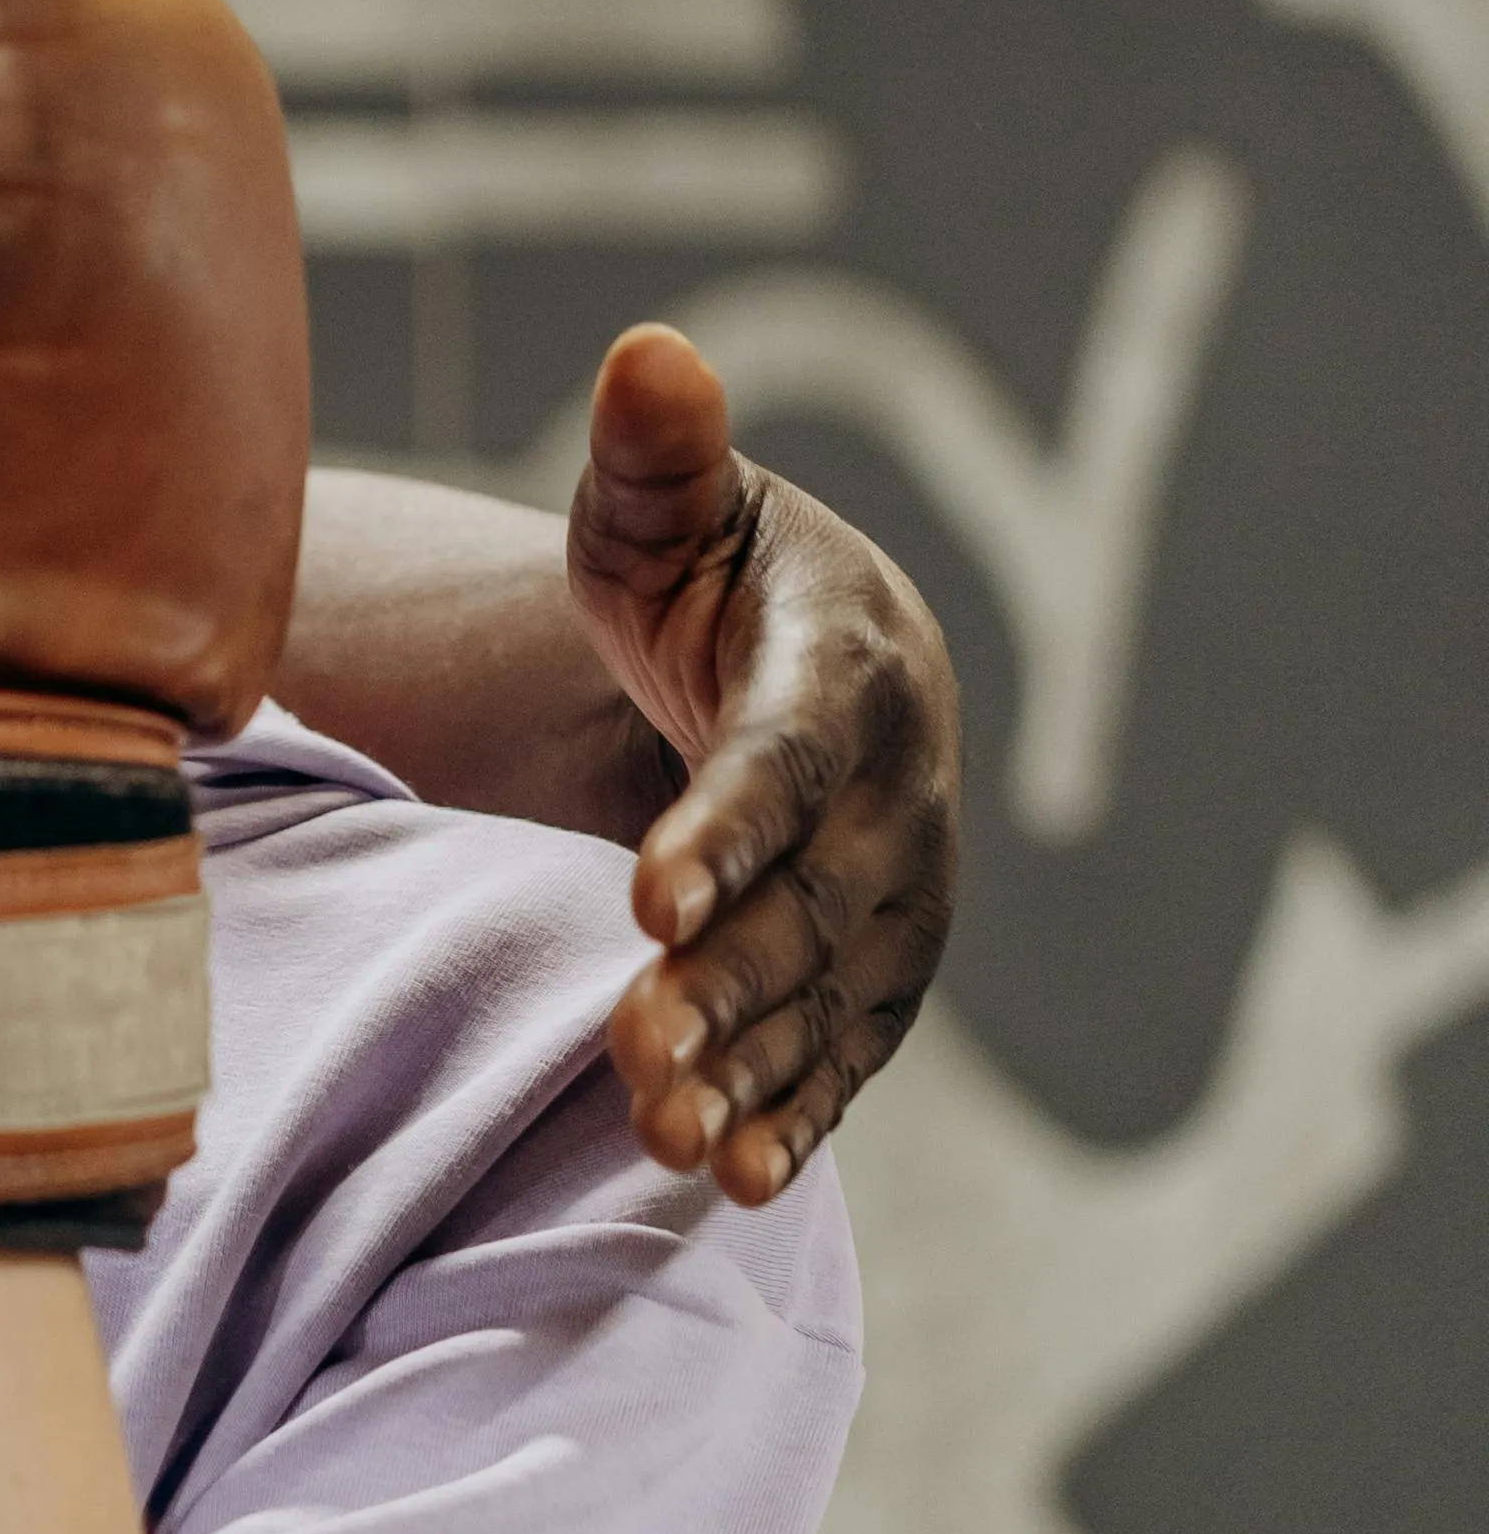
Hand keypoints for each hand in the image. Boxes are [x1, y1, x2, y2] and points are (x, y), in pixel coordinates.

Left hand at [564, 327, 963, 1197]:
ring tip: (666, 1135)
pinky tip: (738, 1181)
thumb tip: (650, 352)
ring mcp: (895, 899)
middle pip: (807, 904)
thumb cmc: (705, 578)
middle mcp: (895, 799)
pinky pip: (845, 1057)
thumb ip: (658, 451)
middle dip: (726, 979)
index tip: (648, 887)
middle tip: (636, 1047)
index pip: (783, 761)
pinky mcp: (875, 976)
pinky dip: (799, 1117)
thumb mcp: (667, 509)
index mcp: (847, 673)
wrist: (794, 669)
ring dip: (751, 1069)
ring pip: (824, 998)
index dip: (725, 827)